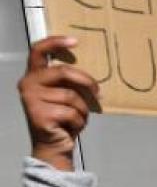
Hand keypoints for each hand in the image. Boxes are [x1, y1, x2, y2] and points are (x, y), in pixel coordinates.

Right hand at [18, 36, 99, 170]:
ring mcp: (31, 99)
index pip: (38, 51)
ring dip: (82, 109)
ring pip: (71, 95)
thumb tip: (93, 81)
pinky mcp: (38, 114)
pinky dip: (78, 121)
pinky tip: (71, 127)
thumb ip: (70, 83)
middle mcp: (28, 84)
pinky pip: (70, 112)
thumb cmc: (62, 119)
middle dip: (86, 81)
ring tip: (77, 118)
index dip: (56, 43)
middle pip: (63, 71)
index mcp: (34, 76)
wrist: (54, 145)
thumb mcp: (66, 96)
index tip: (75, 41)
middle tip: (98, 92)